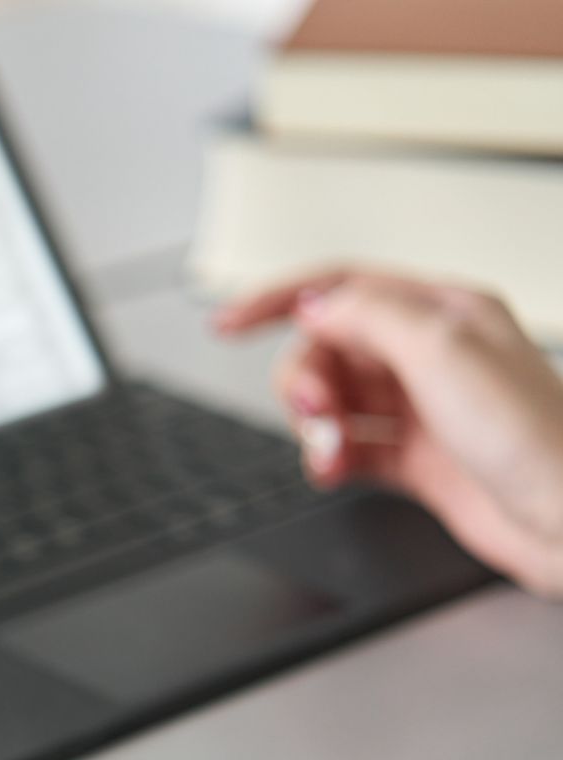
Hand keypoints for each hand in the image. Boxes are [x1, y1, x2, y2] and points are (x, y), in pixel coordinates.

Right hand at [215, 270, 562, 596]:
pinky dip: (327, 459)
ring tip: (329, 451)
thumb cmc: (535, 437)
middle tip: (314, 409)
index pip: (342, 288)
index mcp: (442, 311)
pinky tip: (333, 470)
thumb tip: (313, 305)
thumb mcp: (443, 350)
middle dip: (304, 379)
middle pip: (326, 349)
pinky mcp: (414, 459)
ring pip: (331, 400)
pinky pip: (345, 448)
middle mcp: (429, 355)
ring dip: (314, 425)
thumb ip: (369, 314)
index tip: (227, 324)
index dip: (277, 300)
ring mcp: (420, 409)